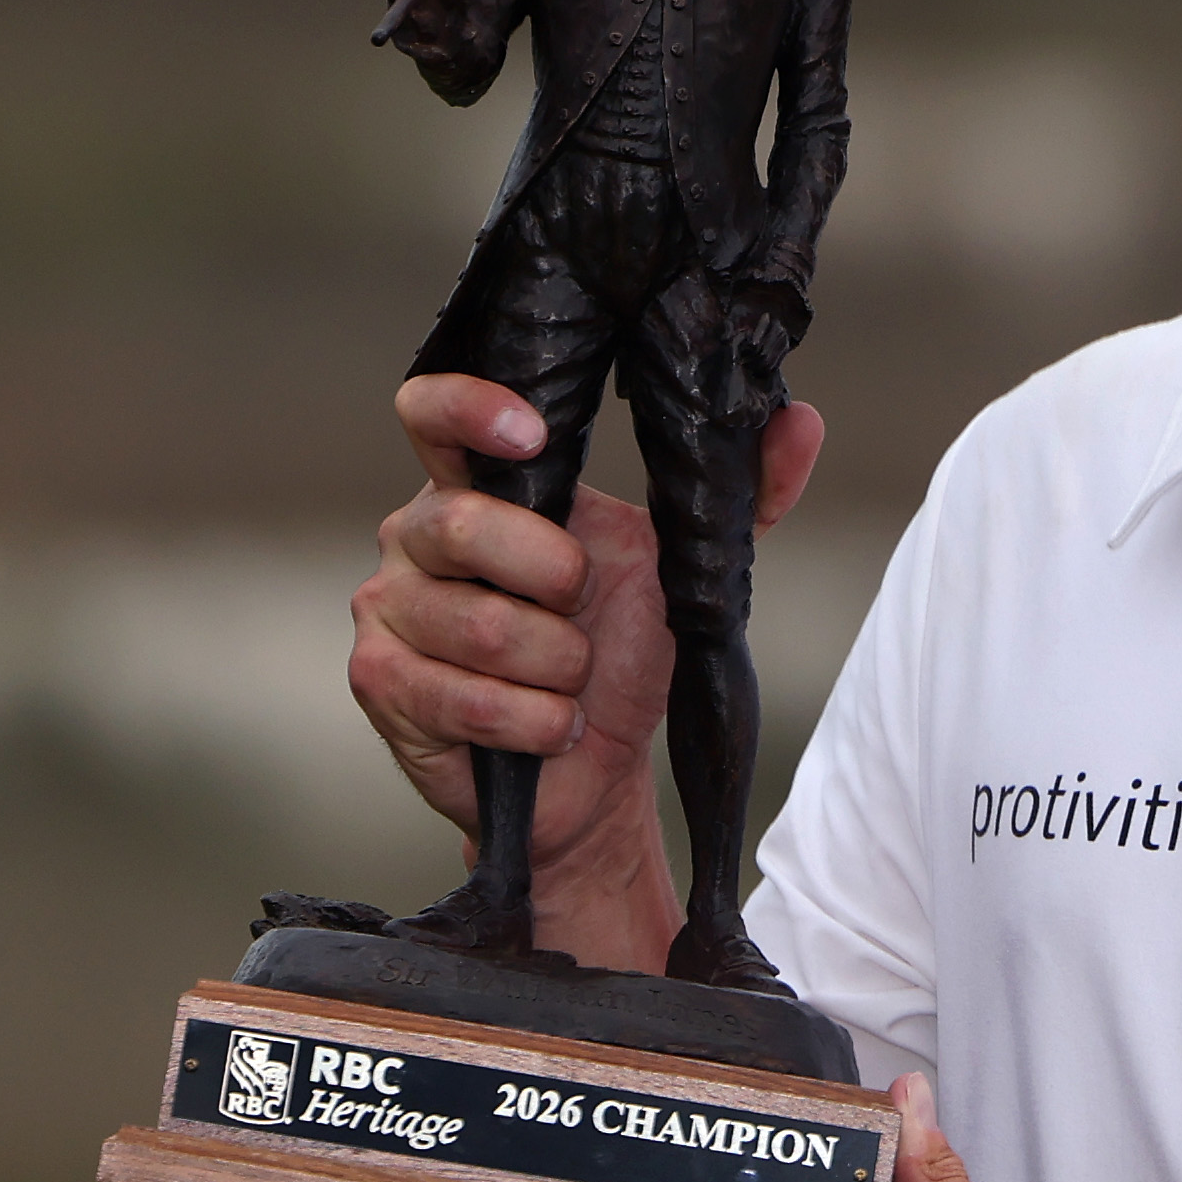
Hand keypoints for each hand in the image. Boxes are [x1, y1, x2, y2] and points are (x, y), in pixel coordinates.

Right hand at [346, 375, 826, 925]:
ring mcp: (388, 608)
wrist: (588, 771)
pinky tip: (550, 727)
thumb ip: (741, 494)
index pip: (431, 411)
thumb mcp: (684, 568)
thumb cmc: (621, 656)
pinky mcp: (380, 683)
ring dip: (558, 671)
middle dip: (555, 579)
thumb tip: (801, 419)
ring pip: (483, 627)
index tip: (533, 437)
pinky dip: (534, 722)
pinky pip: (467, 697)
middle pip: (465, 525)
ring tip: (570, 684)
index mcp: (477, 486)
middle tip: (583, 609)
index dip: (468, 410)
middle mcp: (415, 534)